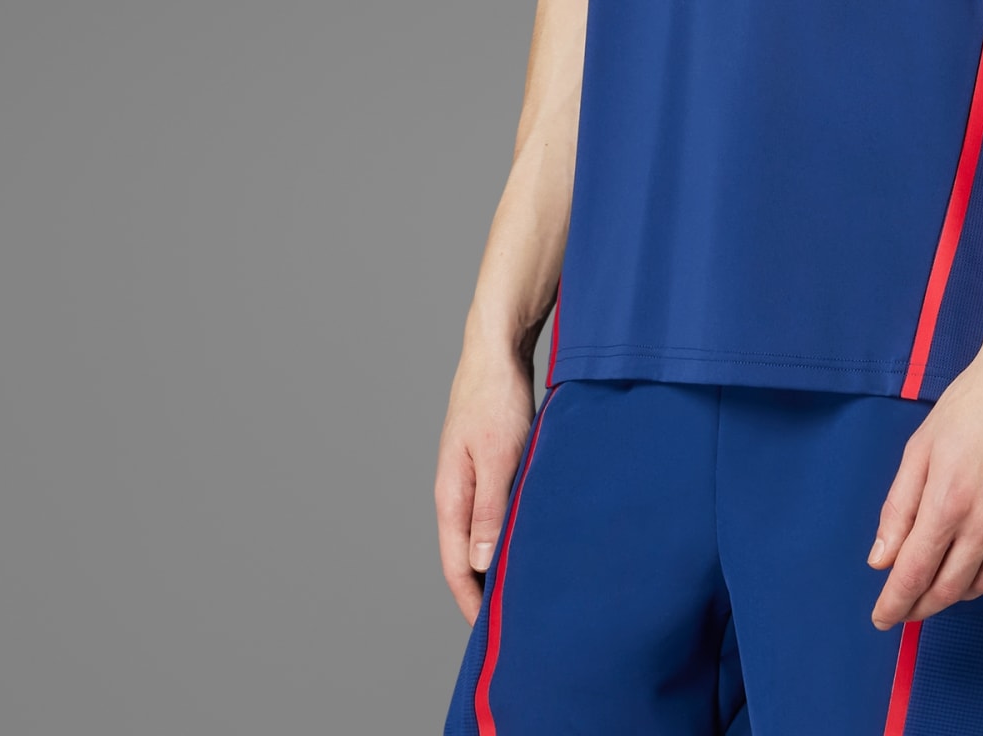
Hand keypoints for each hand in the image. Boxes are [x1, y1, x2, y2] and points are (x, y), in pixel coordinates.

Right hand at [434, 329, 536, 620]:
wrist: (497, 348)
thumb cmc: (496, 398)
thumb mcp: (497, 456)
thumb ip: (489, 508)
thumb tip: (480, 564)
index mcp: (451, 496)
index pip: (456, 566)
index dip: (472, 603)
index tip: (493, 634)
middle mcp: (457, 492)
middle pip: (466, 556)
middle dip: (485, 590)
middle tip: (514, 619)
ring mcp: (472, 477)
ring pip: (482, 533)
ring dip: (498, 560)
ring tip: (526, 586)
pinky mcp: (490, 462)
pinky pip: (496, 509)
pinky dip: (508, 530)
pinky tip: (532, 535)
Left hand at [867, 331, 982, 628]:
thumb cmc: (972, 403)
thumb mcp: (920, 447)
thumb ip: (899, 507)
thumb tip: (882, 559)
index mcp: (949, 500)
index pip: (915, 572)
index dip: (895, 602)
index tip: (883, 617)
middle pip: (949, 588)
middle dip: (922, 605)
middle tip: (907, 606)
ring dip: (958, 592)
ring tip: (942, 582)